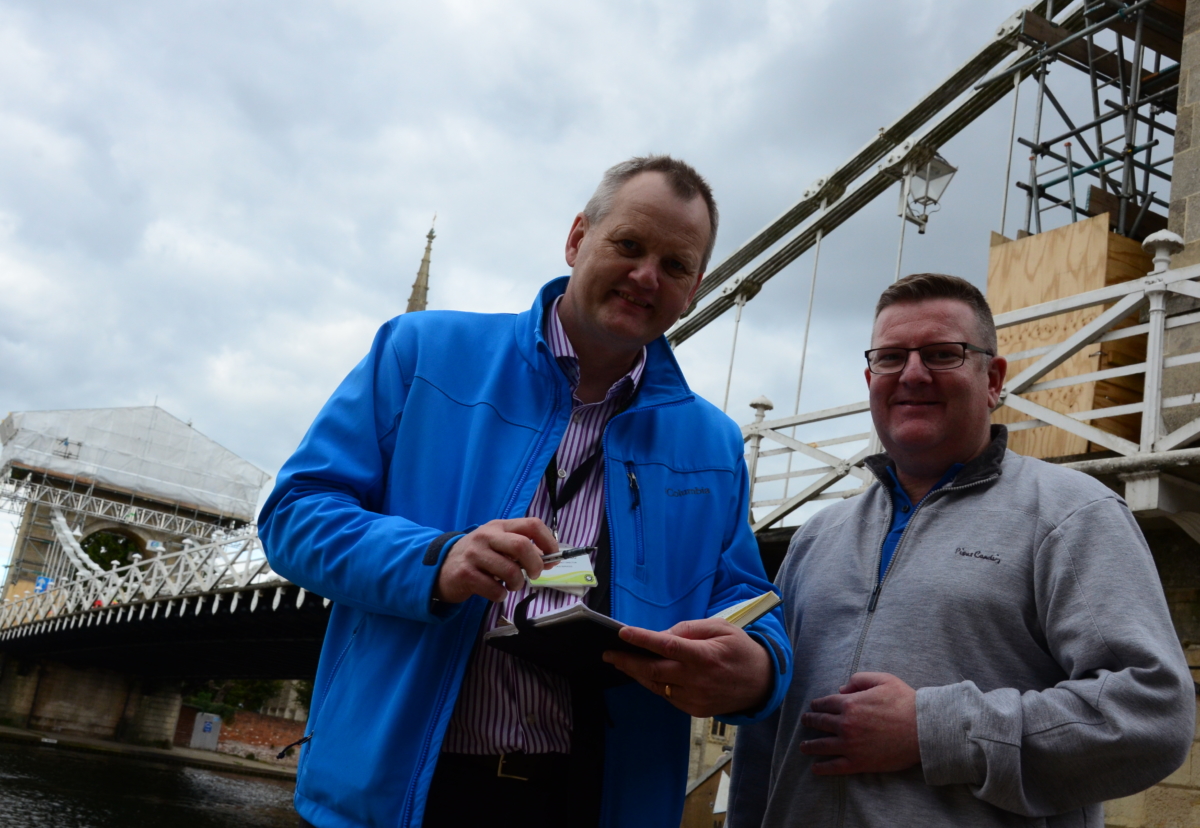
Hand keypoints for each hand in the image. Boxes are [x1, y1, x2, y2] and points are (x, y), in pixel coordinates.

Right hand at [434, 518, 556, 602]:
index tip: (553, 557)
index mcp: (499, 526)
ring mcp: (474, 554)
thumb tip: (549, 559)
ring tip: (512, 586)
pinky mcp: (465, 574)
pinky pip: (494, 589)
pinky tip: (496, 591)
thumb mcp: (497, 544)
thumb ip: (521, 548)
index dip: (548, 541)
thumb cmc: (477, 557)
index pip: (531, 524)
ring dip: (517, 584)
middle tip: (534, 575)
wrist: (441, 567)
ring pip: (510, 571)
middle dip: (535, 564)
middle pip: (521, 545)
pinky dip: (501, 595)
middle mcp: (486, 536)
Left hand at [602, 618, 771, 717]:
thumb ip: (689, 630)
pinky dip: (654, 684)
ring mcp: (695, 697)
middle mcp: (697, 679)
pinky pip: (667, 696)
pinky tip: (645, 674)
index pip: (667, 646)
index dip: (643, 639)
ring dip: (637, 674)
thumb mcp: (720, 627)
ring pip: (657, 685)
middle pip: (654, 670)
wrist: (761, 683)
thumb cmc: (739, 649)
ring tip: (620, 662)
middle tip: (609, 653)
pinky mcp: (695, 710)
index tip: (623, 632)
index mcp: (704, 655)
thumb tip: (660, 636)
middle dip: (627, 661)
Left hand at [799, 672, 918, 774]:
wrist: (923, 729)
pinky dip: (822, 768)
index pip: (825, 703)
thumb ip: (859, 679)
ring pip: (822, 745)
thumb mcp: (883, 680)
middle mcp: (845, 724)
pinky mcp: (859, 762)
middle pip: (820, 723)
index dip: (817, 705)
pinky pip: (835, 766)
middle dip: (810, 721)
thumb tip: (842, 687)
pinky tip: (815, 768)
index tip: (814, 707)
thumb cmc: (905, 702)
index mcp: (849, 703)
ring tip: (803, 746)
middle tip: (805, 722)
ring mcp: (850, 745)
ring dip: (810, 745)